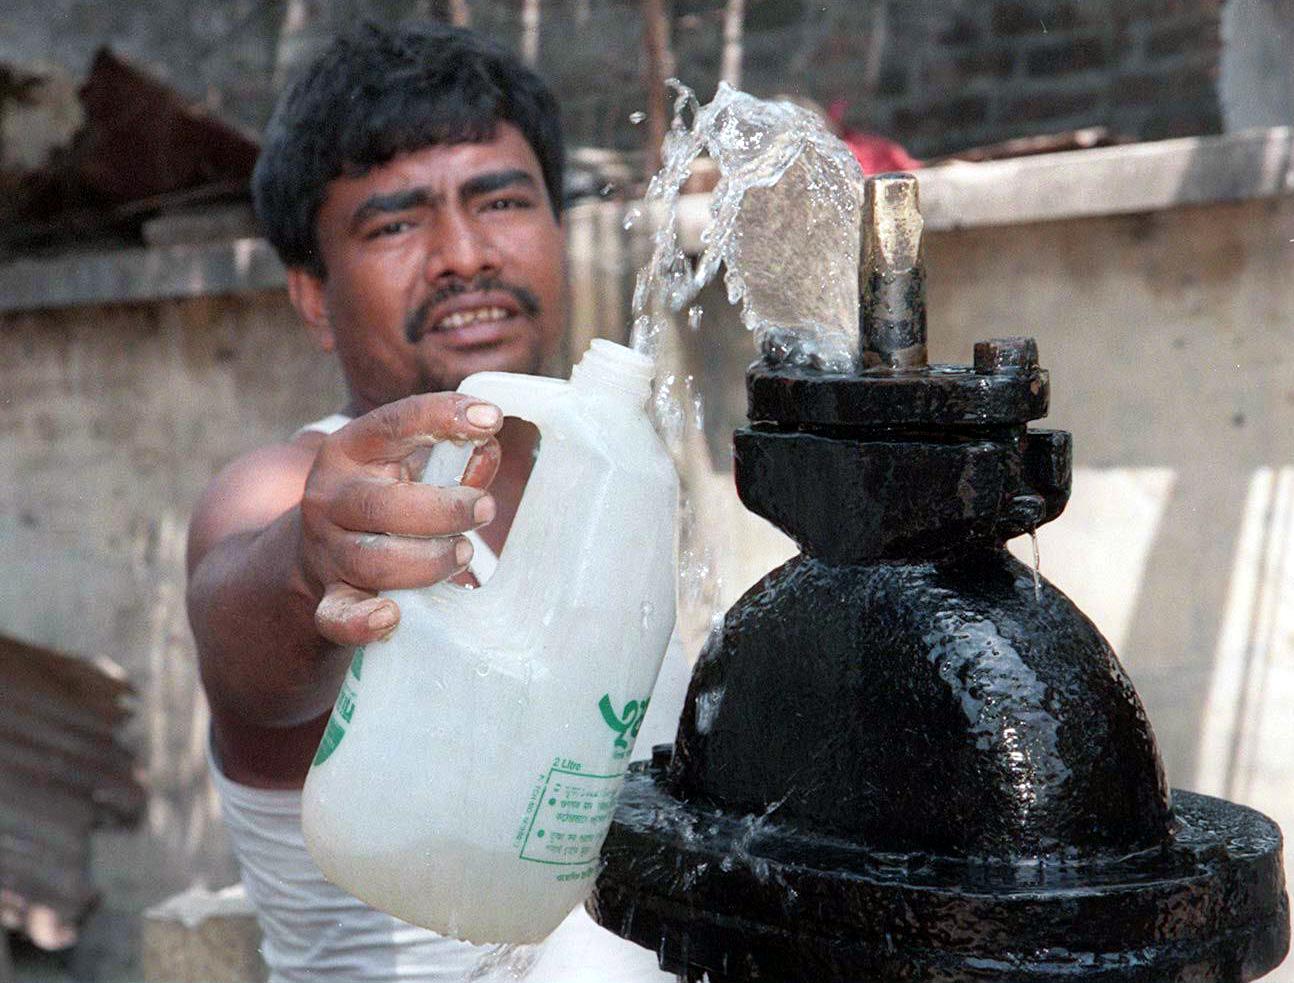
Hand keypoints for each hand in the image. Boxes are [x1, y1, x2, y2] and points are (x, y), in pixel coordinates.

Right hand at [299, 394, 502, 646]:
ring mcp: (327, 551)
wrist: (317, 555)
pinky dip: (364, 620)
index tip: (492, 419)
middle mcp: (330, 498)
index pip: (393, 424)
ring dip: (429, 561)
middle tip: (485, 509)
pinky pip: (339, 615)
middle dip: (445, 509)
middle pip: (383, 506)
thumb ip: (453, 457)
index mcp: (350, 452)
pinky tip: (391, 615)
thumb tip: (488, 447)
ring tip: (463, 552)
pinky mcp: (329, 599)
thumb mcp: (410, 467)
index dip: (443, 417)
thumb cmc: (385, 500)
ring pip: (375, 561)